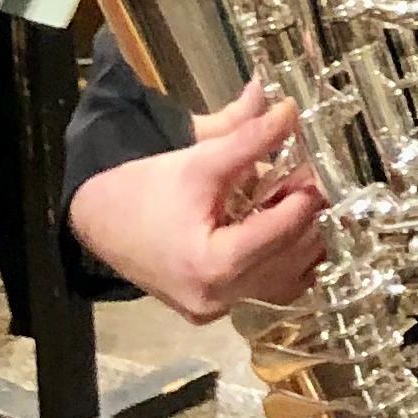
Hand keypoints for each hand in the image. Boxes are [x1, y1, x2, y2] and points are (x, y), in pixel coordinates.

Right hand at [64, 81, 327, 321]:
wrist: (95, 220)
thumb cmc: (142, 189)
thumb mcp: (198, 159)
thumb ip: (249, 136)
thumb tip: (288, 107)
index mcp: (210, 265)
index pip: (280, 233)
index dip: (306, 199)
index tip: (321, 172)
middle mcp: (216, 298)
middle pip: (288, 260)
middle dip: (308, 218)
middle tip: (320, 183)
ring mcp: (214, 310)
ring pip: (283, 281)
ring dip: (302, 242)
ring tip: (304, 203)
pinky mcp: (212, 310)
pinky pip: (264, 290)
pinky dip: (284, 262)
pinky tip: (288, 230)